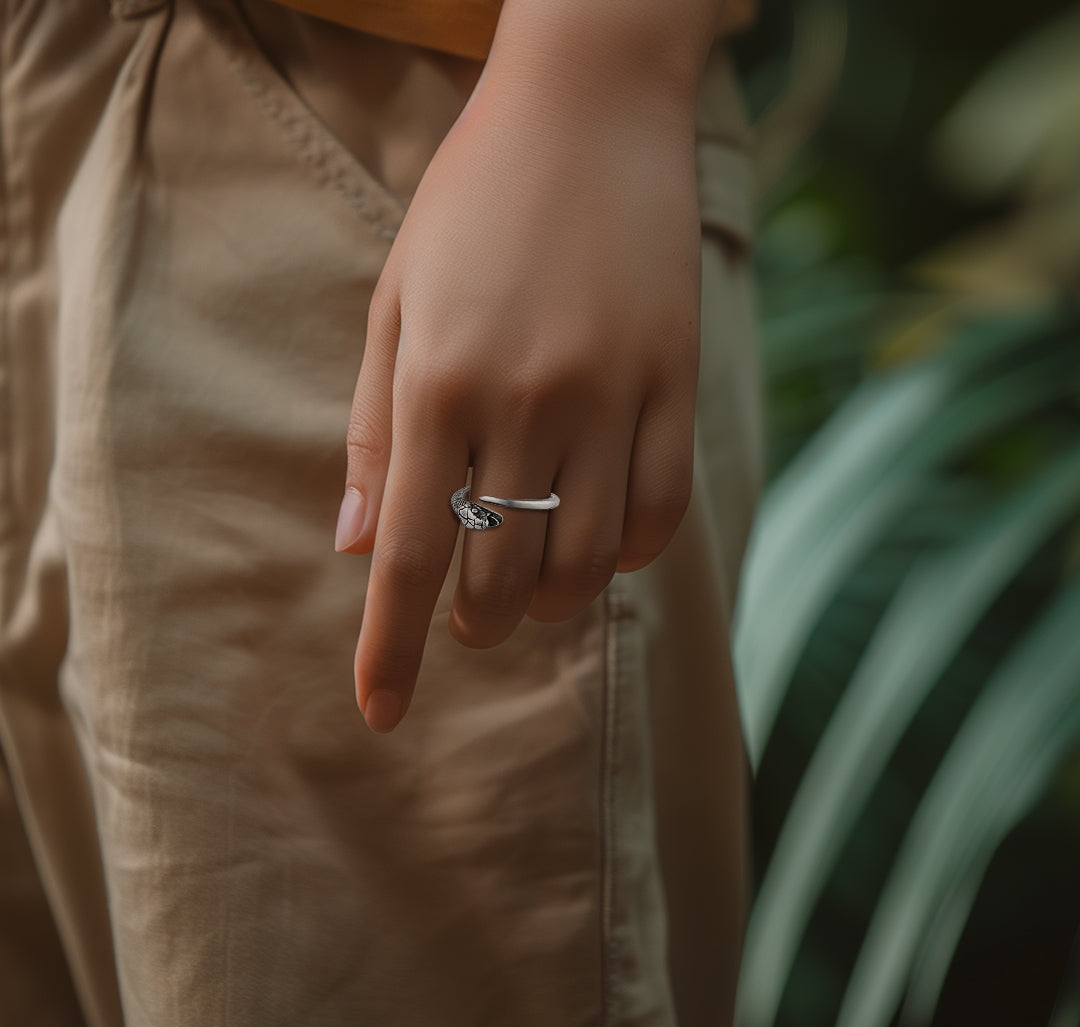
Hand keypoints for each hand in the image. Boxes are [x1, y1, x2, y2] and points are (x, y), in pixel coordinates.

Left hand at [334, 62, 702, 733]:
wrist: (589, 107)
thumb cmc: (471, 206)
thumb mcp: (395, 305)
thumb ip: (377, 434)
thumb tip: (359, 548)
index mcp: (440, 378)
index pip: (411, 554)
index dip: (393, 648)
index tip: (380, 715)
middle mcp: (528, 397)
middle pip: (503, 573)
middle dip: (476, 625)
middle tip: (469, 619)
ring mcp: (614, 391)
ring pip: (587, 560)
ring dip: (549, 603)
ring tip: (527, 596)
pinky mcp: (678, 381)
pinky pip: (661, 511)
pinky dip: (626, 556)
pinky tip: (598, 549)